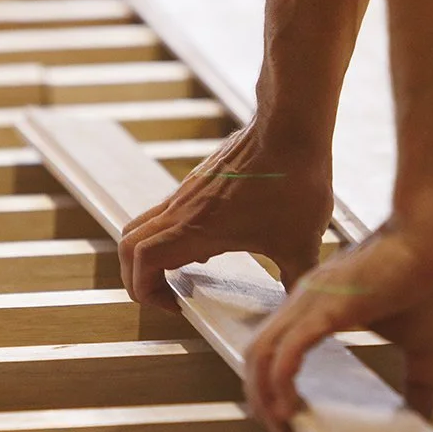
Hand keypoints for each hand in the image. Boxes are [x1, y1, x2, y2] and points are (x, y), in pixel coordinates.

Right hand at [118, 122, 332, 309]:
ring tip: (184, 274)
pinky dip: (171, 234)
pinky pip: (167, 211)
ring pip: (144, 225)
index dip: (146, 292)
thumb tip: (304, 304)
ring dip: (151, 254)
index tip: (176, 306)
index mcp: (196, 229)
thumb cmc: (293, 180)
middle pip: (129, 245)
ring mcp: (187, 192)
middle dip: (136, 277)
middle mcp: (182, 209)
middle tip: (166, 296)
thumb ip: (298, 280)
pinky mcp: (199, 180)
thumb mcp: (301, 245)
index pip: (141, 262)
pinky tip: (211, 243)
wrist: (292, 125)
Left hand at [245, 220, 432, 431]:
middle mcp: (306, 301)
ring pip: (260, 356)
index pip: (280, 348)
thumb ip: (421, 380)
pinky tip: (289, 410)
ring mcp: (311, 303)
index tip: (291, 415)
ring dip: (263, 398)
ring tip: (281, 427)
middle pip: (258, 355)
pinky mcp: (325, 308)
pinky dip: (280, 385)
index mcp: (322, 306)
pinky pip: (285, 353)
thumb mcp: (426, 343)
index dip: (275, 385)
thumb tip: (425, 417)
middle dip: (260, 398)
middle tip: (280, 430)